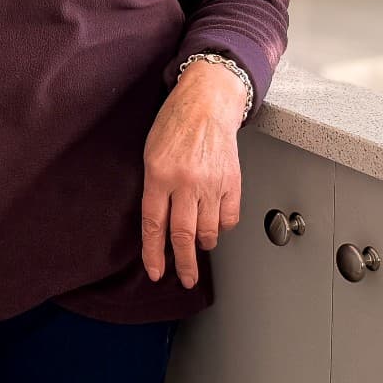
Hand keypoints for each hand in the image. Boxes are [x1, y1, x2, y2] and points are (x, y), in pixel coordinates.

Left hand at [141, 59, 245, 288]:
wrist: (208, 102)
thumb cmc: (175, 124)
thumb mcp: (151, 153)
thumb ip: (154, 189)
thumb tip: (159, 224)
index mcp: (159, 174)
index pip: (154, 224)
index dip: (154, 253)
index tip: (156, 272)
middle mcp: (186, 182)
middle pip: (183, 235)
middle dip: (184, 264)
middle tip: (186, 280)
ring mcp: (211, 183)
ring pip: (209, 230)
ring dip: (203, 243)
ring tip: (198, 246)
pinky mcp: (232, 182)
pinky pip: (229, 217)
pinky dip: (222, 227)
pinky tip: (215, 224)